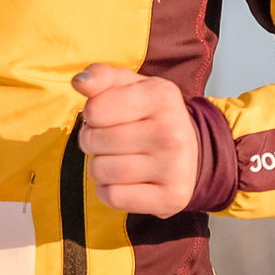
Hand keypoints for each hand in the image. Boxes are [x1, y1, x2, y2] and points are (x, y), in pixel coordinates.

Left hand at [72, 64, 198, 216]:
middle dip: (92, 141)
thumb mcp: (131, 86)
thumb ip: (102, 77)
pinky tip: (125, 180)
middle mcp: (171, 132)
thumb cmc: (152, 115)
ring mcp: (174, 168)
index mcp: (162, 96)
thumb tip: (80, 82)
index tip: (106, 116)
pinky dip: (109, 191)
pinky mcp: (171, 197)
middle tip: (110, 140)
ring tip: (116, 159)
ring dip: (99, 167)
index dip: (92, 114)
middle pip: (95, 142)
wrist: (194, 152)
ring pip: (101, 172)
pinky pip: (113, 197)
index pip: (94, 110)